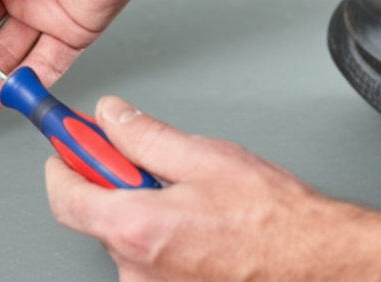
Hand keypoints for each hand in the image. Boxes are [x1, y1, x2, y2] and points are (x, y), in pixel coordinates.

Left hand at [48, 96, 380, 280]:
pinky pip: (146, 254)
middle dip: (109, 181)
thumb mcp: (203, 156)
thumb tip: (110, 116)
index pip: (64, 196)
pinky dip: (157, 233)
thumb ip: (143, 134)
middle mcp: (135, 265)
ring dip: (138, 209)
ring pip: (123, 234)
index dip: (63, 163)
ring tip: (183, 196)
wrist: (317, 263)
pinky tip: (191, 222)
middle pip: (93, 213)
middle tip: (138, 160)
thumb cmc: (274, 220)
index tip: (65, 143)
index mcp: (135, 227)